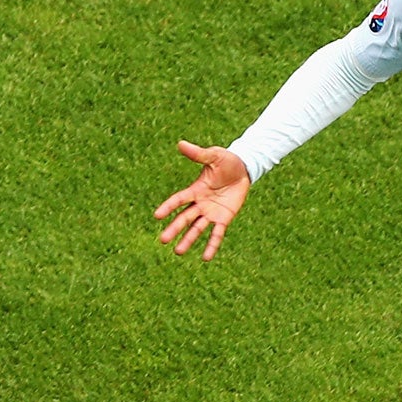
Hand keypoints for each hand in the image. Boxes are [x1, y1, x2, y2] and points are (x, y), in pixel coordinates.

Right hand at [153, 141, 250, 259]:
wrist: (244, 169)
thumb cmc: (227, 161)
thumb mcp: (214, 156)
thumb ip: (198, 154)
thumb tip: (181, 143)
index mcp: (195, 190)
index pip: (179, 200)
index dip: (168, 207)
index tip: (157, 216)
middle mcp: (200, 203)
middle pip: (184, 218)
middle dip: (174, 229)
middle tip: (163, 240)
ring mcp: (211, 213)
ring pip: (197, 229)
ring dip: (188, 240)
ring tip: (178, 252)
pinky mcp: (223, 218)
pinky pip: (217, 234)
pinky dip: (211, 245)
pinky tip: (206, 257)